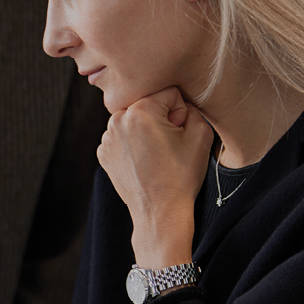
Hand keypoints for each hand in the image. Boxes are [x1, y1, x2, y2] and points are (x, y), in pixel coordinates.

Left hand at [97, 86, 211, 268]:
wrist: (160, 211)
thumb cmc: (181, 176)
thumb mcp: (201, 135)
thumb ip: (193, 108)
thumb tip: (181, 104)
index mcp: (139, 111)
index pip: (168, 92)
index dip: (180, 111)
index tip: (179, 131)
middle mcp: (117, 120)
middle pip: (148, 104)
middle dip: (161, 118)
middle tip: (169, 144)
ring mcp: (106, 137)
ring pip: (135, 120)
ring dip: (146, 130)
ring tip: (156, 155)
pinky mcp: (103, 152)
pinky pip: (123, 136)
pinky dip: (134, 144)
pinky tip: (144, 161)